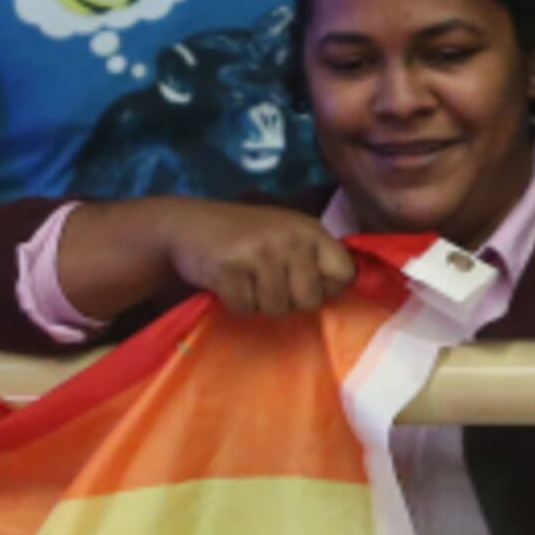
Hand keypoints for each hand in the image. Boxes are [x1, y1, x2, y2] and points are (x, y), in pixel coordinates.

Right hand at [156, 202, 357, 316]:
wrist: (186, 225)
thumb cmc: (242, 236)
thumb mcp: (284, 235)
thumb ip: (313, 257)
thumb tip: (348, 288)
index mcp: (309, 229)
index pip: (345, 273)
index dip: (325, 288)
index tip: (302, 284)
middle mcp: (289, 237)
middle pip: (310, 300)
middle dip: (288, 302)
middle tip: (266, 283)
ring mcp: (259, 252)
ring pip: (276, 308)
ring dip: (258, 302)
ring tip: (245, 279)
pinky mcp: (230, 268)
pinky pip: (246, 309)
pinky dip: (235, 303)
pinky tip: (226, 281)